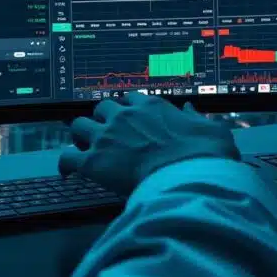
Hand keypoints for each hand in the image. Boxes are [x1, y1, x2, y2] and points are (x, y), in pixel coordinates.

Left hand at [60, 92, 239, 194]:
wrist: (190, 178)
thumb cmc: (204, 156)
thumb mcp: (211, 129)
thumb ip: (196, 116)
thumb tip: (189, 108)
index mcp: (150, 106)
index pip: (129, 99)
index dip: (127, 110)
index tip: (128, 120)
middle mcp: (124, 117)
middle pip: (100, 108)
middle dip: (102, 120)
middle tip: (107, 136)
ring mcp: (106, 137)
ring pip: (78, 126)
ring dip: (81, 137)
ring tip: (85, 150)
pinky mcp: (93, 161)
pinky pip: (67, 157)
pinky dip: (66, 164)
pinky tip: (69, 173)